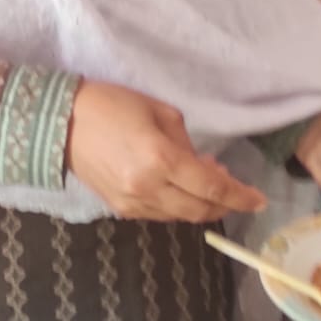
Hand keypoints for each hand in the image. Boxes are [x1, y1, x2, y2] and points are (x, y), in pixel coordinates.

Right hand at [67, 80, 266, 222]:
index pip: (212, 188)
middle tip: (236, 192)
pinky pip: (158, 214)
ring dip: (199, 205)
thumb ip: (185, 143)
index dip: (240, 196)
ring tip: (204, 183)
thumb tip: (201, 165)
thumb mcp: (159, 112)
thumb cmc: (112, 104)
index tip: (259, 200)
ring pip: (179, 216)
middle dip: (224, 205)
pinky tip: (177, 188)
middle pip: (199, 210)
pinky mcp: (120, 208)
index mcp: (161, 159)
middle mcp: (149, 188)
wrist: (61, 122)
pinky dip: (176, 205)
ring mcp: (133, 203)